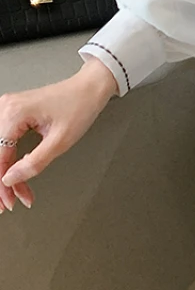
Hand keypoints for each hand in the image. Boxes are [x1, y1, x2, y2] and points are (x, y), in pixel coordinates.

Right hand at [0, 58, 117, 211]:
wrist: (91, 88)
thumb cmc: (81, 105)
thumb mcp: (61, 140)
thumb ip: (34, 163)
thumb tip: (10, 180)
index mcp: (14, 113)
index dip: (2, 184)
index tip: (7, 202)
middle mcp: (7, 108)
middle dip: (3, 182)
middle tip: (10, 202)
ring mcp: (9, 109)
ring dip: (6, 173)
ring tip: (17, 193)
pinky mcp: (14, 113)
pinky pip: (5, 141)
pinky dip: (10, 160)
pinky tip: (16, 175)